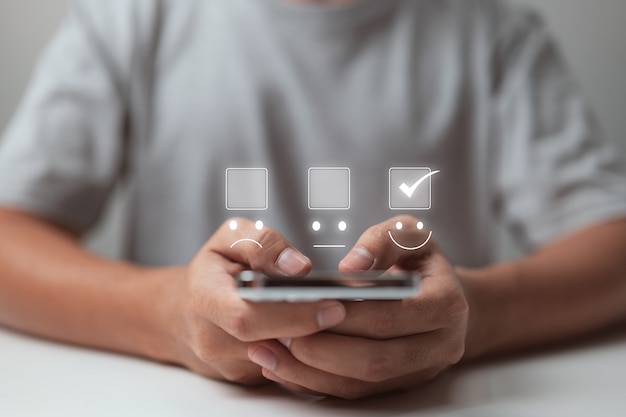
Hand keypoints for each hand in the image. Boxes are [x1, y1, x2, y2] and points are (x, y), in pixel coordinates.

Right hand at [163, 218, 346, 384]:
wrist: (182, 311)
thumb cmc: (212, 270)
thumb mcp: (229, 238)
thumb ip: (263, 244)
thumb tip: (299, 267)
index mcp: (204, 299)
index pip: (248, 318)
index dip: (292, 315)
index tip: (331, 305)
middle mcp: (212, 339)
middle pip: (272, 345)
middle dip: (315, 330)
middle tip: (348, 311)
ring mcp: (228, 364)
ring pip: (283, 362)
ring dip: (316, 342)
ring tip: (340, 317)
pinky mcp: (245, 377)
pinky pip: (284, 369)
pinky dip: (308, 352)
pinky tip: (323, 331)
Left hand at [247, 215, 467, 397]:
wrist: (443, 293)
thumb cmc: (419, 260)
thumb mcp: (409, 234)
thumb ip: (382, 241)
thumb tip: (352, 266)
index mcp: (446, 304)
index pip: (388, 317)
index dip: (345, 315)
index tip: (303, 305)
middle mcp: (440, 346)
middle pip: (374, 360)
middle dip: (321, 350)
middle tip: (278, 332)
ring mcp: (420, 371)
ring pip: (361, 385)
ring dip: (310, 373)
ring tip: (268, 351)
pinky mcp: (399, 385)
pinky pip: (355, 393)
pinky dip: (316, 382)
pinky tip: (283, 365)